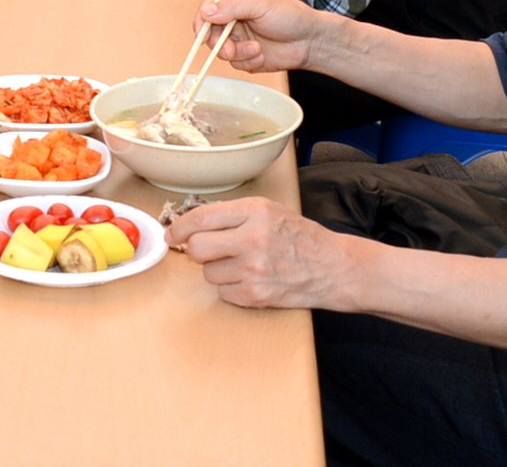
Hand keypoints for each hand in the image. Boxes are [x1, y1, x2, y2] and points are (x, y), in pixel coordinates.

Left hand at [169, 198, 355, 310]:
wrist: (333, 268)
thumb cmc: (300, 237)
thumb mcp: (269, 211)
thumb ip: (233, 215)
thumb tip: (193, 225)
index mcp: (255, 210)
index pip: (202, 217)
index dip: (180, 227)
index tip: (173, 234)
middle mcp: (252, 238)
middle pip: (198, 248)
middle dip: (198, 251)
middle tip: (211, 251)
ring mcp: (253, 269)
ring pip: (208, 273)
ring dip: (218, 271)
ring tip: (243, 265)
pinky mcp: (256, 295)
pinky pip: (223, 293)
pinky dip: (232, 289)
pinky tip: (252, 280)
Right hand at [194, 0, 329, 74]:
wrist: (310, 41)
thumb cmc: (291, 16)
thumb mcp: (261, 4)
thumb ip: (232, 7)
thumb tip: (207, 12)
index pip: (208, 8)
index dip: (202, 21)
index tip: (203, 34)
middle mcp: (234, 18)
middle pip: (210, 33)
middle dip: (220, 43)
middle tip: (231, 49)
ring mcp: (239, 37)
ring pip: (222, 51)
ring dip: (238, 53)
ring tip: (257, 49)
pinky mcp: (246, 55)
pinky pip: (235, 63)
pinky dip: (248, 62)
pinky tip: (262, 56)